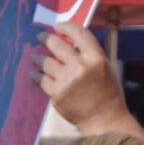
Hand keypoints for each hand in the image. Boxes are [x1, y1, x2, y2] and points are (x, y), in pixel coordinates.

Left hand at [31, 22, 138, 136]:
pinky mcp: (56, 93)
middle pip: (57, 45)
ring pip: (45, 62)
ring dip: (38, 57)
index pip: (79, 34)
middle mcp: (81, 66)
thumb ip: (89, 54)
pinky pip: (41, 79)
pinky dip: (37, 75)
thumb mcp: (106, 67)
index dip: (67, 27)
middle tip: (40, 37)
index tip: (59, 26)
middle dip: (46, 38)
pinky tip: (35, 73)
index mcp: (97, 58)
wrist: (103, 118)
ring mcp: (67, 80)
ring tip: (35, 56)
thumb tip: (70, 41)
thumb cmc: (108, 91)